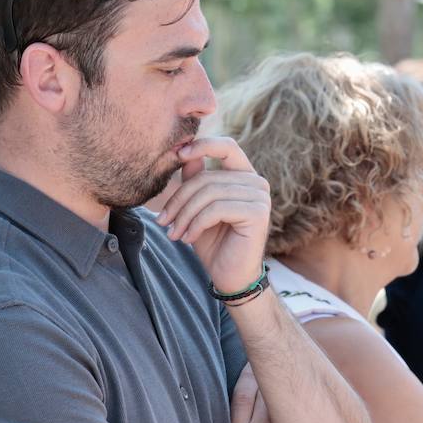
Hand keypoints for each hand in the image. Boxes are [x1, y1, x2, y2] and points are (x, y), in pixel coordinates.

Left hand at [156, 137, 270, 294]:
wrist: (230, 277)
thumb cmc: (214, 242)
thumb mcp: (198, 207)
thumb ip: (195, 178)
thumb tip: (182, 151)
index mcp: (244, 176)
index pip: (227, 146)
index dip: (202, 145)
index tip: (177, 154)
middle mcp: (256, 182)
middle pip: (208, 177)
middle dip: (179, 200)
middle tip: (163, 221)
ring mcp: (260, 197)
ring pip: (209, 193)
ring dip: (184, 216)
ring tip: (174, 233)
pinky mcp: (258, 214)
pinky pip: (216, 209)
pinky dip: (196, 224)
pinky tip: (189, 239)